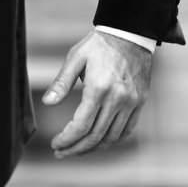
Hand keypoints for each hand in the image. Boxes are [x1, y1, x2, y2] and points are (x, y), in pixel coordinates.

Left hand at [43, 29, 152, 156]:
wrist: (130, 33)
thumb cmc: (99, 45)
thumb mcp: (75, 58)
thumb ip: (62, 83)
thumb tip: (48, 103)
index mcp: (98, 88)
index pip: (81, 125)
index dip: (67, 139)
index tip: (56, 144)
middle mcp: (118, 99)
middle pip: (95, 136)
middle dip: (76, 148)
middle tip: (61, 153)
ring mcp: (131, 102)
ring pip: (112, 137)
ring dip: (93, 148)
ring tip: (77, 149)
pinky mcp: (140, 102)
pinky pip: (127, 130)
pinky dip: (112, 140)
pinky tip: (99, 141)